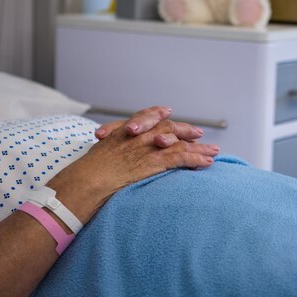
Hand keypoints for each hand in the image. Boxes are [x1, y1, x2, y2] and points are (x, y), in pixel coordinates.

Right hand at [48, 119, 219, 219]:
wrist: (83, 183)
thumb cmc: (83, 175)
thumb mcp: (95, 156)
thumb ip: (107, 152)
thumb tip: (105, 158)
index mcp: (122, 132)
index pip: (144, 117)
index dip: (158, 115)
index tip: (168, 114)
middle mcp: (137, 136)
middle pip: (166, 128)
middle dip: (184, 130)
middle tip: (199, 133)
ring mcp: (146, 148)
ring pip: (178, 143)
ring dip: (198, 147)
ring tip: (213, 151)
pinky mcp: (154, 162)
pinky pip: (180, 158)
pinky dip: (196, 160)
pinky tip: (207, 163)